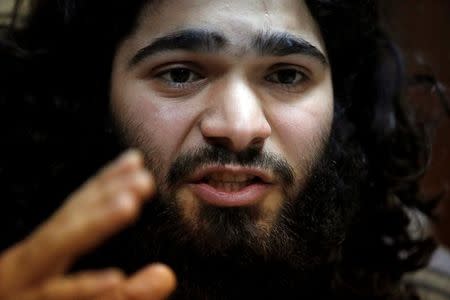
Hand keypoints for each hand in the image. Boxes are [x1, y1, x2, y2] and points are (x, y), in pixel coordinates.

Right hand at [0, 150, 175, 298]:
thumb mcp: (76, 294)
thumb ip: (126, 294)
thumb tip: (167, 275)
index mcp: (40, 260)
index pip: (73, 214)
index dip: (102, 185)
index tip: (134, 161)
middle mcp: (27, 270)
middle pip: (66, 224)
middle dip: (103, 197)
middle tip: (143, 176)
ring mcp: (21, 291)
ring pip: (54, 253)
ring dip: (92, 227)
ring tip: (129, 205)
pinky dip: (82, 291)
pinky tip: (112, 280)